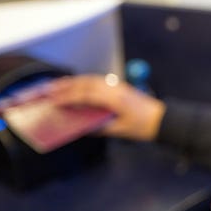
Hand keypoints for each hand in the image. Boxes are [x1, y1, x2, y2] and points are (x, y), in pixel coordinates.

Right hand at [48, 74, 165, 140]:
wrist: (162, 119)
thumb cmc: (142, 127)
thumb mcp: (120, 130)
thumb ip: (100, 128)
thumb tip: (82, 128)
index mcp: (114, 99)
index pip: (86, 96)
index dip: (68, 98)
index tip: (54, 101)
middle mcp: (114, 89)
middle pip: (86, 84)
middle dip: (66, 86)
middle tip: (48, 89)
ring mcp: (117, 86)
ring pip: (91, 79)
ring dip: (74, 81)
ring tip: (57, 85)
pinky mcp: (119, 86)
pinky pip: (98, 81)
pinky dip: (84, 82)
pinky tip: (76, 85)